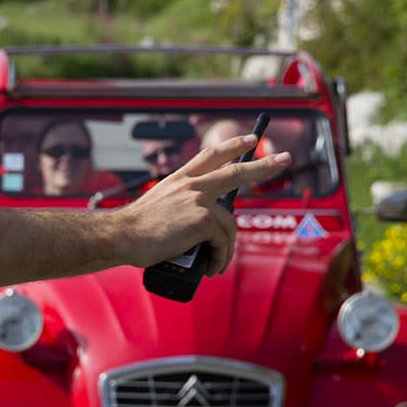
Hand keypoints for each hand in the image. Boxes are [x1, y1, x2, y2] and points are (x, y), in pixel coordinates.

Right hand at [117, 133, 290, 274]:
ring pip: (230, 224)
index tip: (251, 138)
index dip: (233, 145)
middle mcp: (191, 185)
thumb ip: (180, 210)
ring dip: (227, 249)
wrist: (121, 236)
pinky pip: (223, 241)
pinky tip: (210, 268)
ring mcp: (198, 200)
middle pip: (236, 171)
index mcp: (180, 180)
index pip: (212, 155)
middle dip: (264, 165)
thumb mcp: (159, 208)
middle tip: (285, 159)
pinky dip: (220, 258)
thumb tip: (201, 230)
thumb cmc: (134, 231)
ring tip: (217, 266)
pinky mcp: (202, 220)